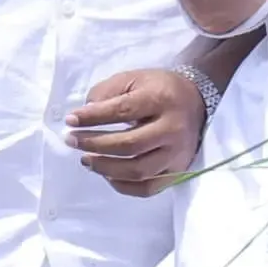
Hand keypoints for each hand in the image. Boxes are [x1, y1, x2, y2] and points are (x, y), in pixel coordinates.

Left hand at [63, 66, 207, 196]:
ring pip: (138, 171)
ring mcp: (177, 154)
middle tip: (73, 141)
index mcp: (161, 100)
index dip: (93, 118)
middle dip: (95, 145)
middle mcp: (172, 129)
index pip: (122, 111)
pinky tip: (107, 175)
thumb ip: (106, 92)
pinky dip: (123, 186)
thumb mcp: (133, 79)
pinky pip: (147, 188)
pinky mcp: (178, 170)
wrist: (196, 101)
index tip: (71, 121)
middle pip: (129, 145)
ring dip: (106, 168)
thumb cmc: (158, 90)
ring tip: (86, 160)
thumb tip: (83, 116)